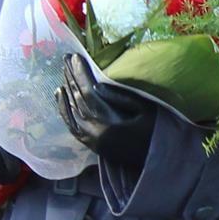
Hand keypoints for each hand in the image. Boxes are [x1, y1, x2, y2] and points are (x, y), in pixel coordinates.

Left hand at [58, 52, 158, 170]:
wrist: (158, 163)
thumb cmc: (157, 134)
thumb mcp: (147, 111)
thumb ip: (123, 97)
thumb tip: (97, 84)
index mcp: (110, 123)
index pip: (89, 93)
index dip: (81, 73)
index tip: (75, 56)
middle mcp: (95, 132)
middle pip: (78, 100)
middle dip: (71, 77)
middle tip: (65, 58)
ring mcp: (91, 140)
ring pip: (72, 110)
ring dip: (67, 89)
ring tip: (64, 71)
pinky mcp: (91, 145)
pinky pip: (71, 125)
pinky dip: (64, 109)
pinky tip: (60, 94)